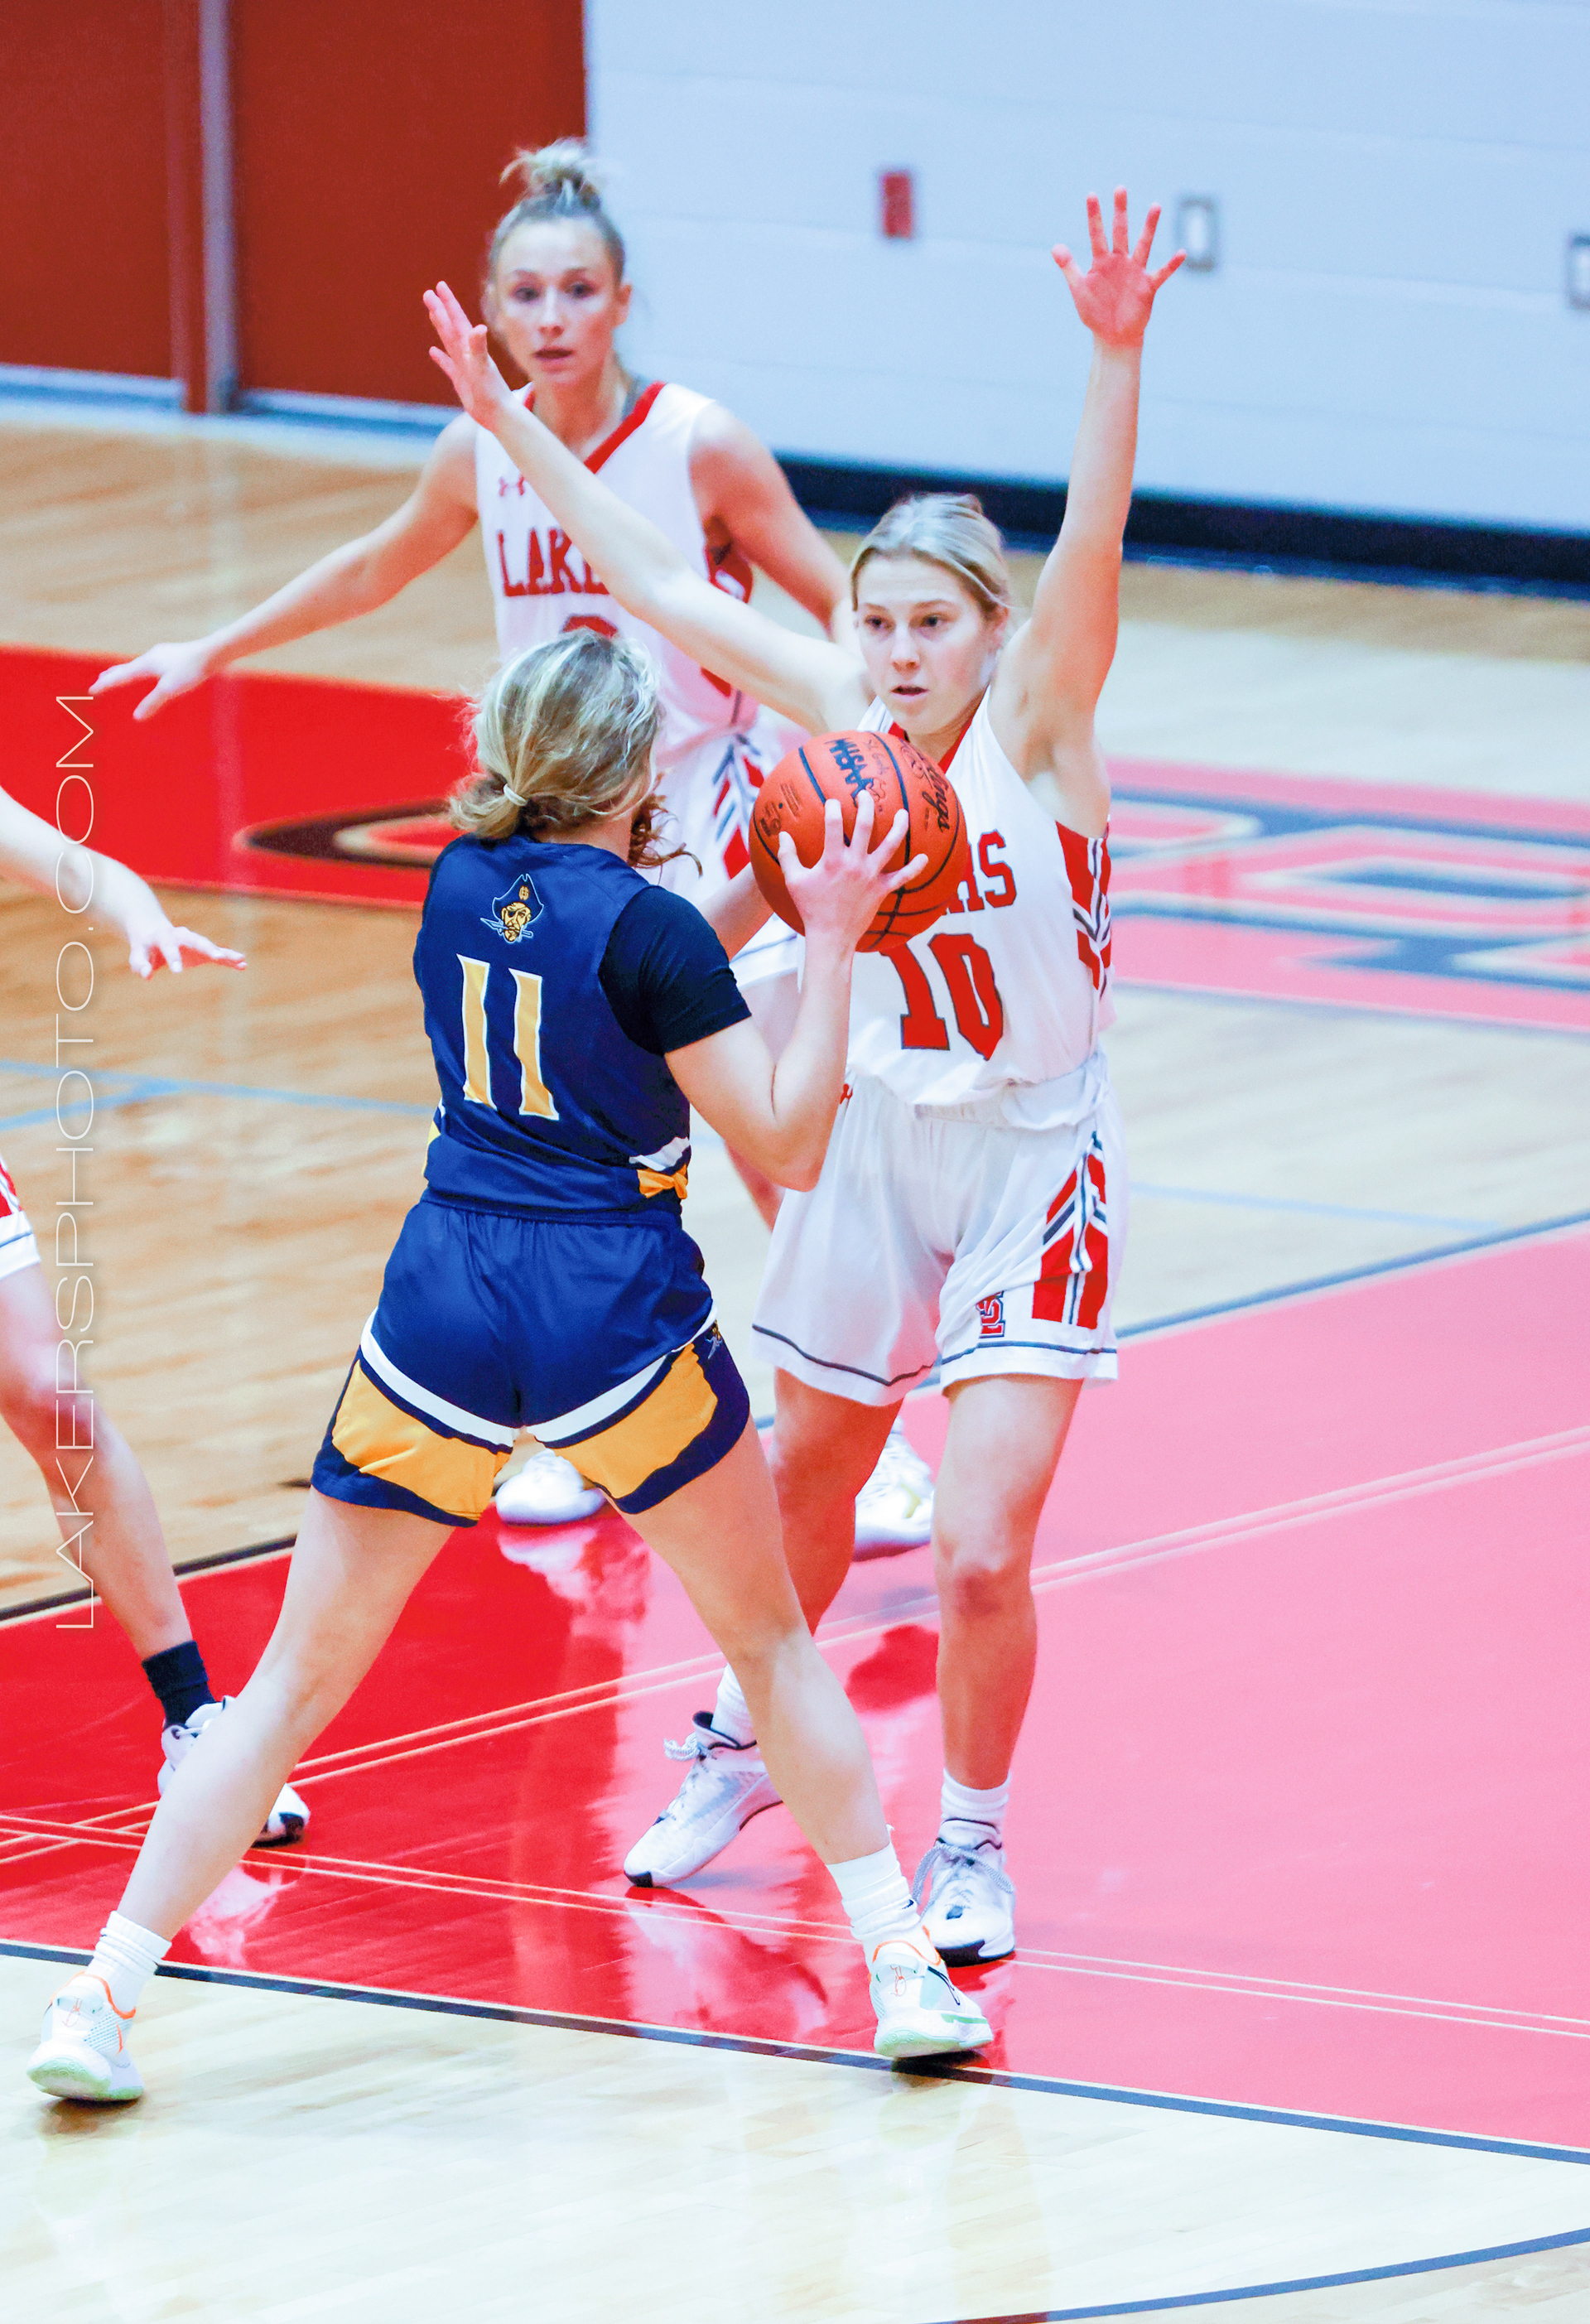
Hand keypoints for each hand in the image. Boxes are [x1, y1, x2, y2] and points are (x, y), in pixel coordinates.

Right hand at [89, 638, 216, 721]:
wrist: (211, 653)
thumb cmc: (191, 671)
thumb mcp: (170, 690)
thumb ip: (153, 703)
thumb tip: (137, 717)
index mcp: (146, 664)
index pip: (121, 677)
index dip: (106, 684)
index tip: (92, 690)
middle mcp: (150, 657)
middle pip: (125, 668)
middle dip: (110, 677)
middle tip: (97, 682)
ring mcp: (160, 654)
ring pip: (136, 664)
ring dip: (123, 671)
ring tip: (114, 674)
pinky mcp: (170, 655)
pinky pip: (147, 663)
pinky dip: (138, 669)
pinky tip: (146, 669)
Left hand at [120, 903, 245, 979]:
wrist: (154, 931)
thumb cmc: (144, 945)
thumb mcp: (138, 953)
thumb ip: (140, 963)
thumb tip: (146, 975)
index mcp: (165, 936)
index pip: (169, 947)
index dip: (173, 958)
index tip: (177, 971)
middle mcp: (183, 936)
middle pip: (197, 941)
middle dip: (208, 948)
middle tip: (217, 956)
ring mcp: (194, 942)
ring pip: (211, 946)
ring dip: (225, 953)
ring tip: (241, 959)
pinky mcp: (202, 950)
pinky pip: (217, 955)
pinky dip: (229, 959)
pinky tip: (243, 965)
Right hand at [425, 280, 519, 429]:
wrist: (499, 415)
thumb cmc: (492, 392)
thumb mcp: (482, 367)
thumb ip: (479, 347)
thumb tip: (478, 328)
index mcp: (471, 347)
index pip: (457, 320)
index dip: (448, 303)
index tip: (439, 286)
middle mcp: (468, 353)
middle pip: (450, 326)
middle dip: (440, 309)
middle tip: (428, 293)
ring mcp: (464, 366)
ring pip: (448, 342)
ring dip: (440, 327)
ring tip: (432, 313)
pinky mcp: (462, 381)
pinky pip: (448, 365)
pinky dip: (440, 358)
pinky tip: (433, 351)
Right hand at [779, 791, 926, 954]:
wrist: (831, 936)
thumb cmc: (811, 908)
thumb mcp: (794, 881)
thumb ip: (787, 855)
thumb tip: (782, 833)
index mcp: (832, 860)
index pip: (833, 824)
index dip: (833, 808)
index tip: (833, 802)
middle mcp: (855, 864)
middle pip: (865, 826)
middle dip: (866, 806)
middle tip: (865, 794)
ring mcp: (871, 876)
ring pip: (890, 845)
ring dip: (898, 827)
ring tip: (903, 813)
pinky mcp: (882, 890)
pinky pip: (902, 877)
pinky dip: (914, 868)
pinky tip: (924, 857)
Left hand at [1053, 189, 1182, 348]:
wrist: (1112, 335)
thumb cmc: (1095, 312)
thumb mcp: (1079, 289)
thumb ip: (1069, 267)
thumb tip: (1055, 246)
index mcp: (1102, 261)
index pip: (1096, 234)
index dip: (1093, 216)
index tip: (1091, 195)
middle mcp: (1120, 261)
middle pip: (1120, 231)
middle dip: (1120, 211)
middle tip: (1120, 188)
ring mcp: (1135, 272)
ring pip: (1143, 245)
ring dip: (1149, 227)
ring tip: (1155, 206)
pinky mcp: (1147, 286)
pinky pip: (1162, 273)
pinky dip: (1172, 265)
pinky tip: (1181, 253)